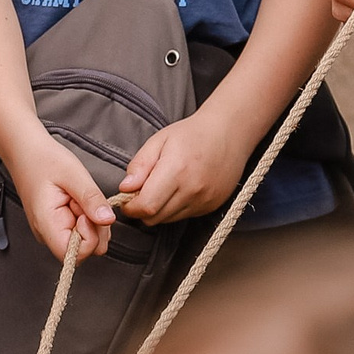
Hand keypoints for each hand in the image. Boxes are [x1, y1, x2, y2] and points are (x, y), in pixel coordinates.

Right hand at [3, 132, 116, 259]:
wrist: (26, 152)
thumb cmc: (45, 160)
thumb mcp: (74, 175)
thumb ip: (91, 199)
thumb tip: (108, 220)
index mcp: (47, 224)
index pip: (74, 254)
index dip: (89, 236)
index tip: (87, 211)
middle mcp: (47, 234)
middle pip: (83, 251)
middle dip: (94, 228)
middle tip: (84, 201)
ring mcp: (52, 231)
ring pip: (84, 242)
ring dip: (91, 222)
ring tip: (79, 199)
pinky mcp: (58, 226)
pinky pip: (80, 232)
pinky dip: (86, 218)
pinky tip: (77, 201)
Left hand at [120, 107, 247, 223]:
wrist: (228, 133)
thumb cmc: (191, 134)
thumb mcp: (159, 140)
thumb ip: (140, 165)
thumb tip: (125, 188)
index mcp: (176, 170)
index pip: (146, 206)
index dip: (130, 207)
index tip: (126, 199)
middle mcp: (192, 189)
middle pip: (154, 218)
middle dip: (142, 209)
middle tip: (142, 192)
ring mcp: (204, 200)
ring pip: (168, 220)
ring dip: (158, 210)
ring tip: (162, 188)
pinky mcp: (211, 206)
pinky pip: (184, 216)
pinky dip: (175, 208)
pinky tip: (179, 190)